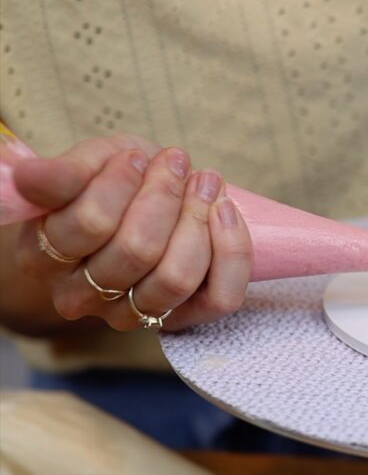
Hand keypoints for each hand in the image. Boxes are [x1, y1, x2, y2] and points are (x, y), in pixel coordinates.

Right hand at [12, 135, 252, 330]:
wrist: (149, 200)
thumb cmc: (114, 180)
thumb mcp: (89, 164)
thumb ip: (65, 172)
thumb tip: (27, 175)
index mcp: (43, 257)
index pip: (90, 223)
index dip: (121, 184)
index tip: (136, 157)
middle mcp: (82, 296)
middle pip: (137, 251)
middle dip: (165, 196)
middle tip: (175, 162)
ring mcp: (133, 313)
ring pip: (176, 277)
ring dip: (199, 219)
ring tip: (204, 181)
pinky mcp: (183, 317)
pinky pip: (220, 298)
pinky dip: (232, 250)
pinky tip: (225, 210)